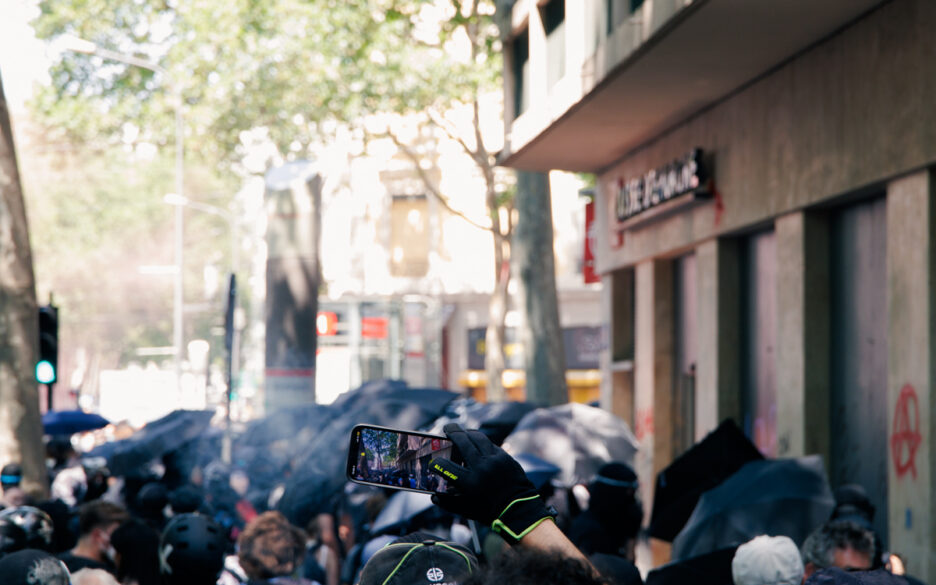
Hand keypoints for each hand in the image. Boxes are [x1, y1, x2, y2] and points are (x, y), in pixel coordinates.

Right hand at [429, 423, 553, 543]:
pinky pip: (490, 444)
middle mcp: (482, 467)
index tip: (434, 463)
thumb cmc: (490, 512)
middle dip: (452, 433)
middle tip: (446, 428)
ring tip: (461, 432)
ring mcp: (495, 460)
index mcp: (469, 482)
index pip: (446, 467)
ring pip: (478, 437)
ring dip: (467, 432)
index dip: (436, 464)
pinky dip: (481, 442)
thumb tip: (434, 497)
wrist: (519, 510)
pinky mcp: (506, 457)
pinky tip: (477, 442)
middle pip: (463, 442)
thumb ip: (448, 503)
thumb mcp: (467, 511)